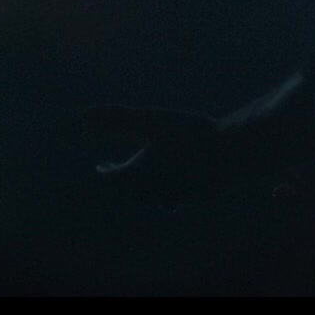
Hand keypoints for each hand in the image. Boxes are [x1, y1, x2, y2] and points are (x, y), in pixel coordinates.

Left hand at [82, 105, 236, 206]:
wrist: (230, 152)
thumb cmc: (186, 134)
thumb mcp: (149, 120)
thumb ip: (116, 117)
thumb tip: (84, 114)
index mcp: (138, 176)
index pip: (112, 180)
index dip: (105, 172)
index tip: (102, 166)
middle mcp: (153, 192)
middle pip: (130, 193)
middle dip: (123, 183)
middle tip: (120, 171)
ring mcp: (177, 197)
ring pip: (153, 200)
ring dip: (145, 192)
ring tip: (145, 183)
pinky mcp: (198, 197)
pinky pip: (178, 200)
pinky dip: (170, 194)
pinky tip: (176, 187)